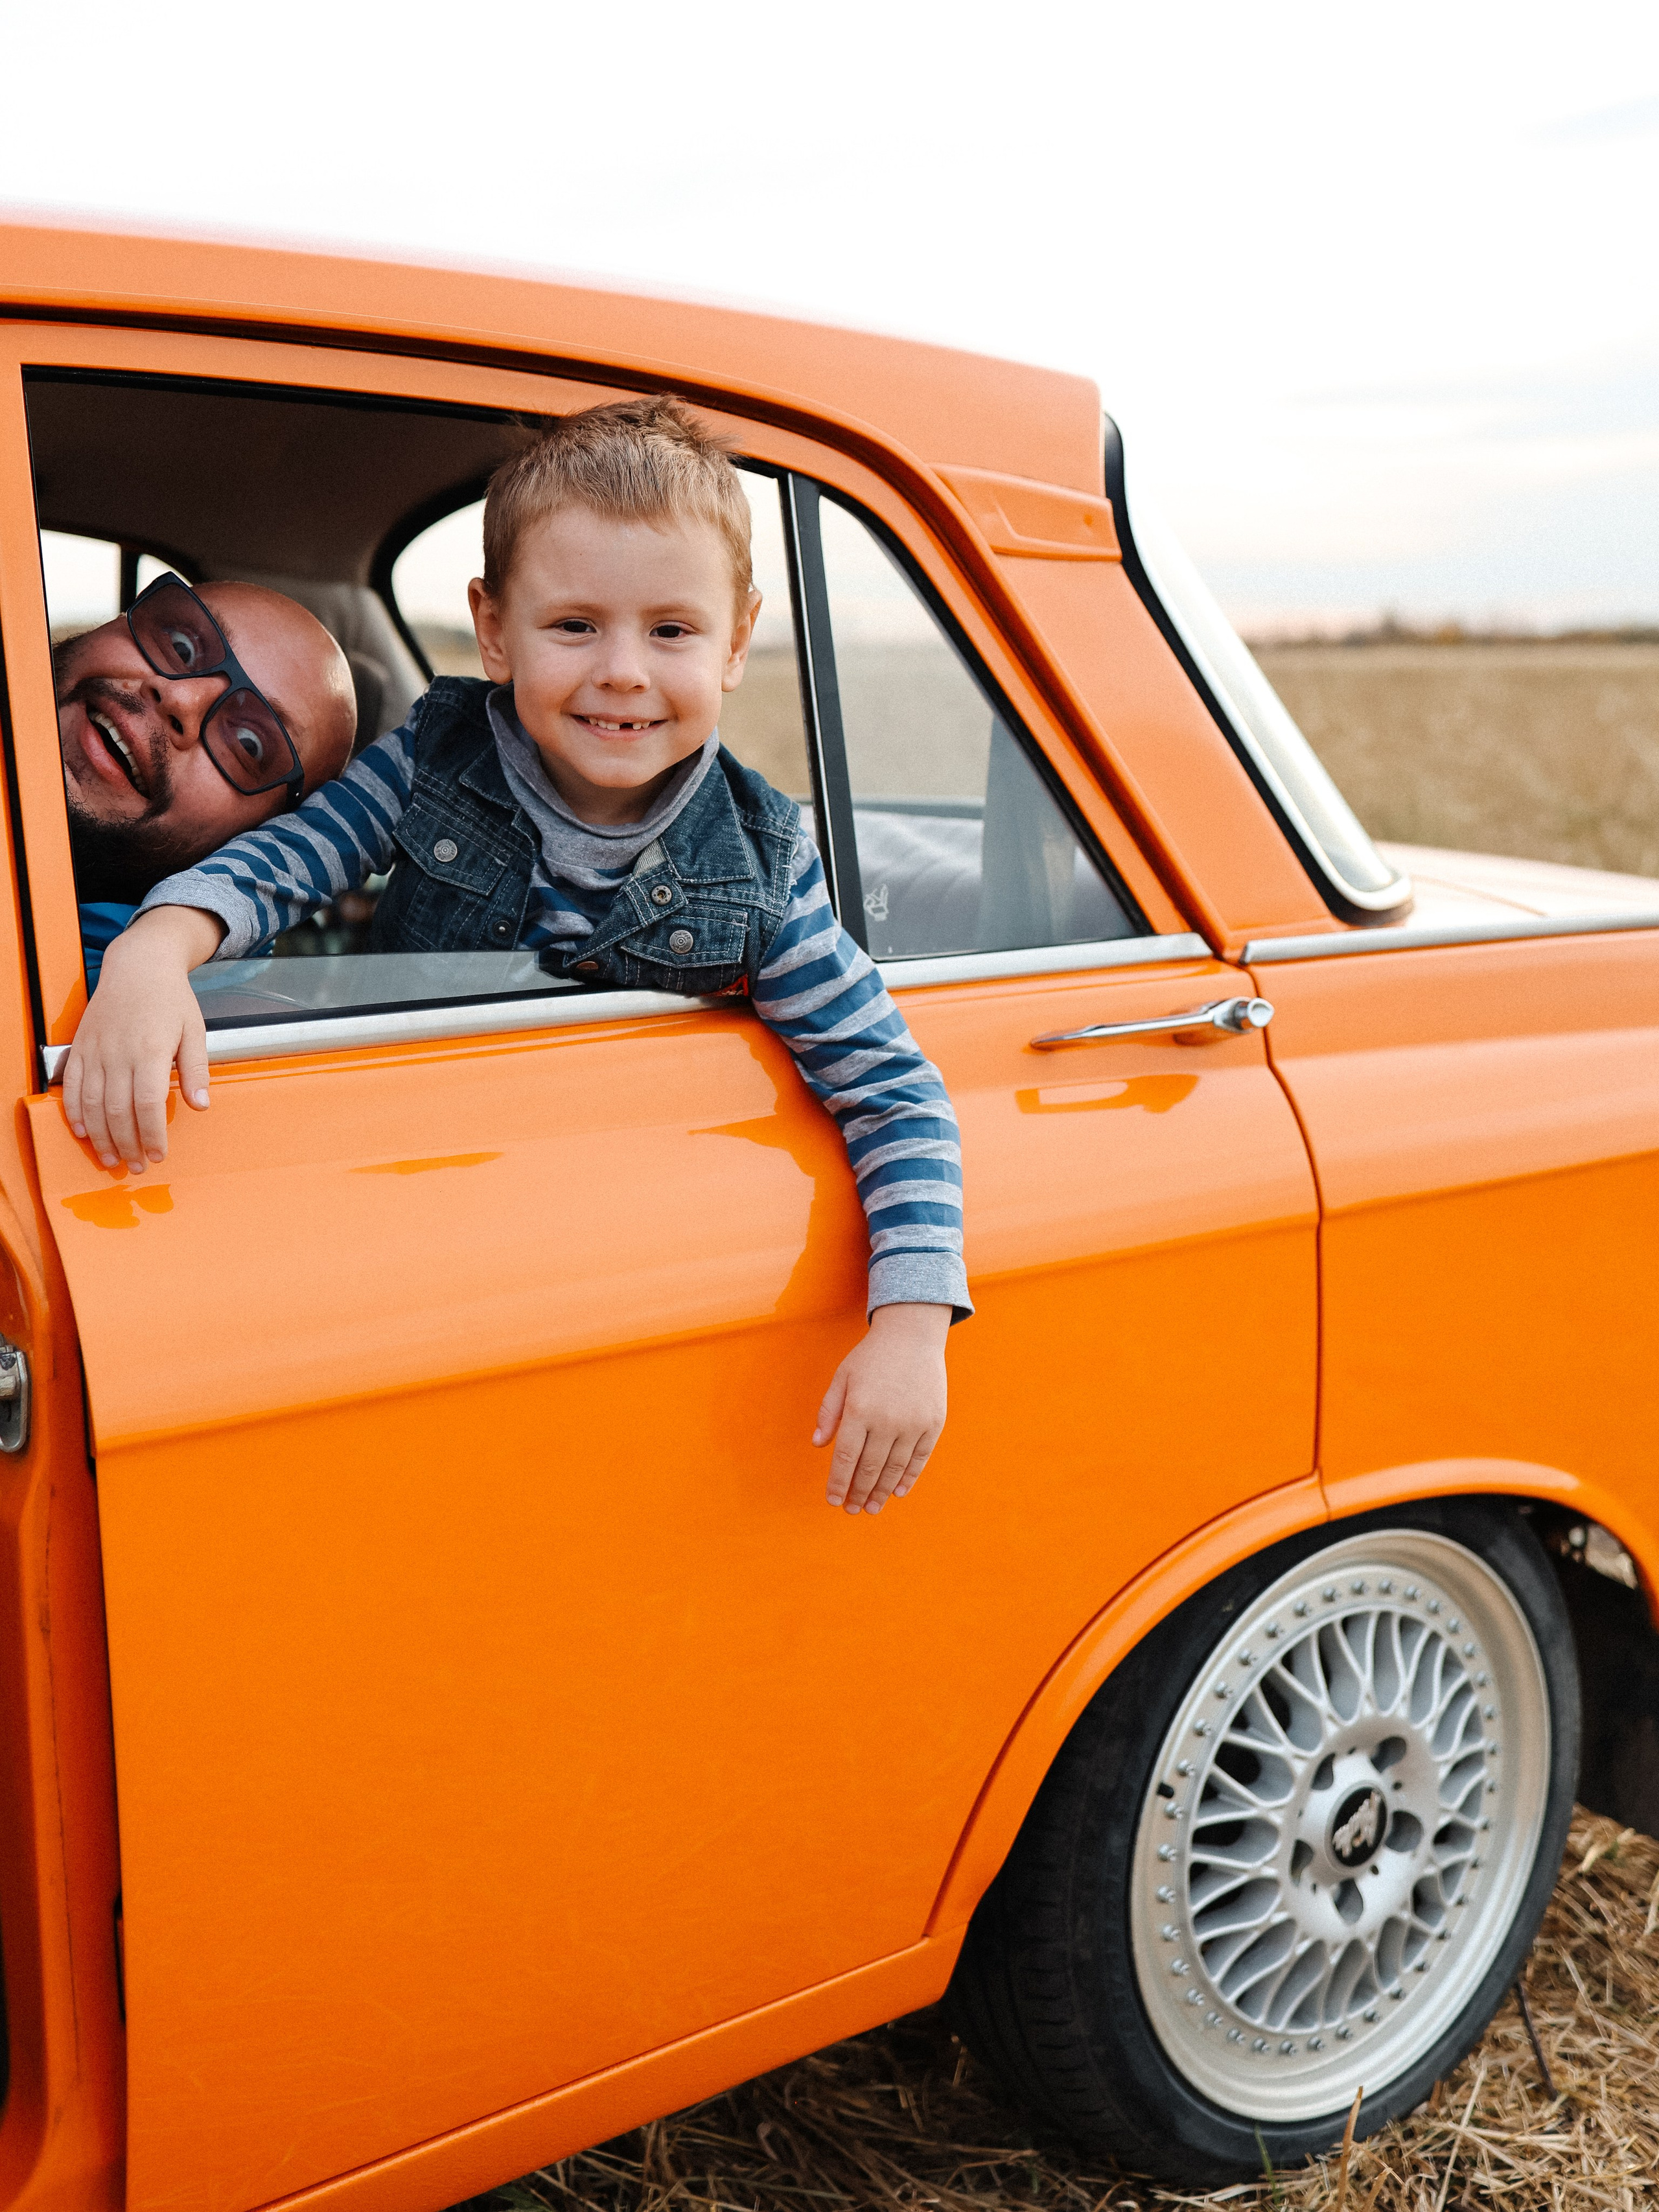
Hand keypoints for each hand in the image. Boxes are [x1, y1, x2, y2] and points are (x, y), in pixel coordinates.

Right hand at [62, 906, 225, 1172]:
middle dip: (128, 1144)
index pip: (148, 1104)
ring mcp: (95, 1050)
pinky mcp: (80, 1047)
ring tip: (112, 1159)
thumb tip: (201, 1105)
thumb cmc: (170, 998)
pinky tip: (83, 1132)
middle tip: (137, 1167)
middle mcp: (118, 1053)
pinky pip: (71, 1086)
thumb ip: (196, 1070)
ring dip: (101, 1137)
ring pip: (91, 1104)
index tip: (160, 1155)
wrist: (138, 965)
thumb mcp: (195, 1030)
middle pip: (117, 1111)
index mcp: (150, 1050)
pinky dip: (74, 1112)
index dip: (152, 1135)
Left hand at [813, 1302, 950, 1514]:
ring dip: (882, 1491)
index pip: (846, 1458)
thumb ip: (829, 1411)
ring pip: (894, 1468)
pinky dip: (908, 1477)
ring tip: (873, 1507)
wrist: (913, 1335)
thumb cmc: (871, 1357)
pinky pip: (919, 1458)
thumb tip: (819, 1445)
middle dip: (859, 1493)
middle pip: (870, 1468)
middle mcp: (887, 1419)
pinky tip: (897, 1491)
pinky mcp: (933, 1422)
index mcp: (860, 1409)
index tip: (833, 1500)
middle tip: (852, 1509)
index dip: (839, 1483)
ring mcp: (913, 1422)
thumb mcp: (842, 1378)